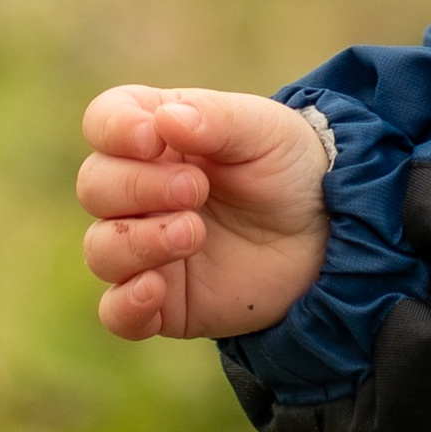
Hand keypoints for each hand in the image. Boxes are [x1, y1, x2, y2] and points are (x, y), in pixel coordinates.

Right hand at [79, 86, 330, 341]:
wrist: (334, 232)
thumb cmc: (293, 170)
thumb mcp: (268, 131)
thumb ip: (217, 119)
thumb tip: (164, 119)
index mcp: (159, 138)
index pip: (105, 121)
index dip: (114, 129)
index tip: (149, 138)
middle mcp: (141, 192)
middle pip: (96, 185)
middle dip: (137, 187)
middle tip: (196, 190)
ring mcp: (147, 247)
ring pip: (101, 248)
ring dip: (137, 241)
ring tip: (193, 232)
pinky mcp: (164, 301)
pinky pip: (117, 312)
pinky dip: (125, 304)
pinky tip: (154, 290)